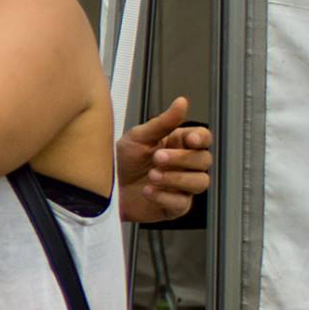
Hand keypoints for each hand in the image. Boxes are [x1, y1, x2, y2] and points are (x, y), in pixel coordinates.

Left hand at [117, 97, 212, 223]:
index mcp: (178, 144)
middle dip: (181, 159)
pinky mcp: (174, 207)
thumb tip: (182, 102)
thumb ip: (163, 122)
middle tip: (157, 158)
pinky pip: (182, 203)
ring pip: (200, 182)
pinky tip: (148, 191)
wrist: (105, 188)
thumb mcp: (138, 137)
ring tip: (151, 175)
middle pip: (203, 160)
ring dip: (176, 178)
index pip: (203, 139)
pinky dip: (165, 197)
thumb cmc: (121, 161)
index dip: (201, 139)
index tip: (189, 140)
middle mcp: (184, 166)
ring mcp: (182, 187)